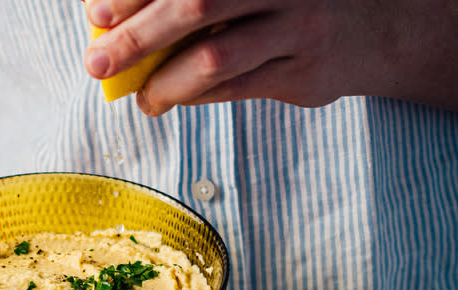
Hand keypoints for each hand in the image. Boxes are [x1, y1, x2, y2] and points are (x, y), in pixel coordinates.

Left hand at [83, 0, 457, 113]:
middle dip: (137, 37)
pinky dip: (193, 96)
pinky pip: (235, 90)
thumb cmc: (282, 3)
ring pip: (216, 58)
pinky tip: (169, 98)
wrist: (373, 26)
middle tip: (97, 63)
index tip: (98, 13)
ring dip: (165, 83)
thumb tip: (113, 24)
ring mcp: (300, 26)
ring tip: (141, 97)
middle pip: (195, 3)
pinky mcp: (306, 74)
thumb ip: (189, 1)